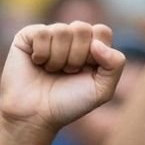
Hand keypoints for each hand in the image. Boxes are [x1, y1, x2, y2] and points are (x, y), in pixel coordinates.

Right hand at [0, 22, 125, 134]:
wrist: (36, 115)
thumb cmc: (69, 103)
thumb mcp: (102, 90)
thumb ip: (115, 65)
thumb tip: (97, 43)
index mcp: (91, 47)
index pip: (102, 31)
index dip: (96, 52)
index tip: (86, 71)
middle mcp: (70, 37)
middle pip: (82, 28)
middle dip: (76, 57)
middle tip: (68, 73)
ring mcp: (49, 34)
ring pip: (62, 30)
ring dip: (58, 58)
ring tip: (52, 71)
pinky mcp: (28, 36)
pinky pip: (42, 33)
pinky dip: (42, 54)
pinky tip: (38, 64)